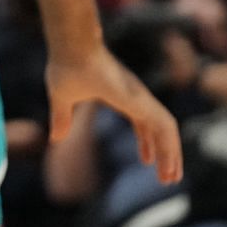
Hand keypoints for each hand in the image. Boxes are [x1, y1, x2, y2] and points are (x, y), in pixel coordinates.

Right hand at [47, 50, 182, 183]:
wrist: (71, 48)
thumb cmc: (65, 67)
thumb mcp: (61, 100)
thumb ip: (61, 119)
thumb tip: (55, 139)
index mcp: (121, 97)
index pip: (142, 123)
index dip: (147, 143)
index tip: (148, 162)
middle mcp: (136, 97)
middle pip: (158, 130)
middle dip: (164, 154)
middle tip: (167, 179)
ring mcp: (140, 98)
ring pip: (166, 130)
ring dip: (171, 154)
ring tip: (171, 179)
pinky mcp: (141, 100)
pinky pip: (164, 125)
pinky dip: (170, 145)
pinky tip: (171, 161)